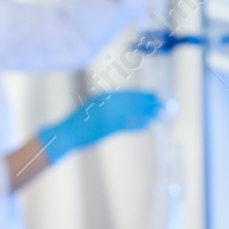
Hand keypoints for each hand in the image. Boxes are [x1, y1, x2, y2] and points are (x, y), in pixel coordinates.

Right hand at [37, 90, 160, 164]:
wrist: (66, 134)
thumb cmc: (79, 122)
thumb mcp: (93, 107)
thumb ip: (108, 104)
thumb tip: (127, 106)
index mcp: (103, 96)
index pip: (128, 93)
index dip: (143, 94)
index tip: (155, 94)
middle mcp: (106, 103)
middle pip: (133, 101)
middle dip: (149, 102)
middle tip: (163, 103)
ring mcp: (107, 115)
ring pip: (133, 111)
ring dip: (148, 112)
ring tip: (160, 113)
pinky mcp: (107, 128)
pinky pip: (127, 124)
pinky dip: (138, 124)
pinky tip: (147, 125)